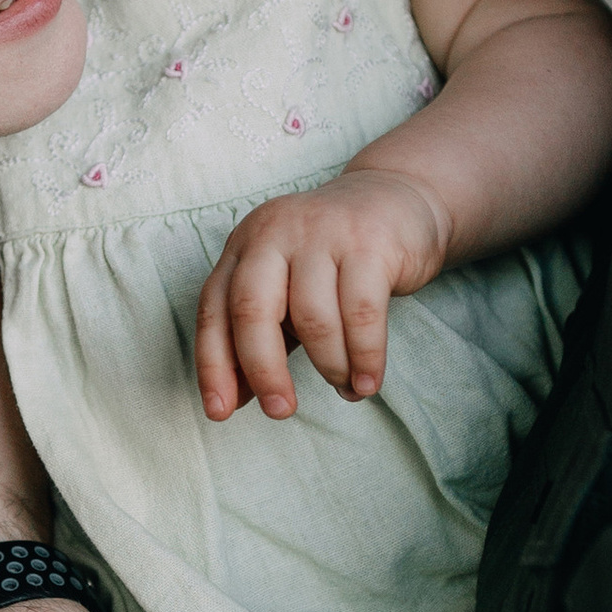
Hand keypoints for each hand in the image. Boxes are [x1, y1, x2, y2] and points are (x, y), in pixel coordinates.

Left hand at [194, 166, 452, 420]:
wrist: (398, 199)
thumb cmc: (333, 258)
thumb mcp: (287, 291)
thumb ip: (260, 338)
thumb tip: (233, 400)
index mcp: (245, 245)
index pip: (215, 308)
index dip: (213, 364)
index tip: (220, 411)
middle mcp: (275, 233)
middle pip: (253, 309)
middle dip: (264, 370)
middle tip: (281, 410)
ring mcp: (322, 233)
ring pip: (313, 317)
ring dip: (329, 367)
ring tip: (346, 388)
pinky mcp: (369, 242)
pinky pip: (362, 313)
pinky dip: (365, 357)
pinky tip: (368, 382)